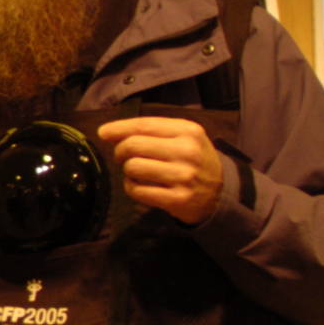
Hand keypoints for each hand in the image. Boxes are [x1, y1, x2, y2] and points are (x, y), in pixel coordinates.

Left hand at [97, 116, 224, 225]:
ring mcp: (183, 177)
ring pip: (132, 168)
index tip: (103, 132)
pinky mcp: (177, 199)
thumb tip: (107, 132)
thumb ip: (150, 131)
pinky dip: (131, 187)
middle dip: (120, 151)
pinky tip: (140, 185)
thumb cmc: (192, 160)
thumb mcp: (182, 137)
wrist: (220, 193)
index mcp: (188, 131)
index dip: (118, 128)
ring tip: (136, 172)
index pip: (144, 125)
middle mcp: (187, 152)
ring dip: (127, 171)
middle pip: (133, 146)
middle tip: (123, 157)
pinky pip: (137, 190)